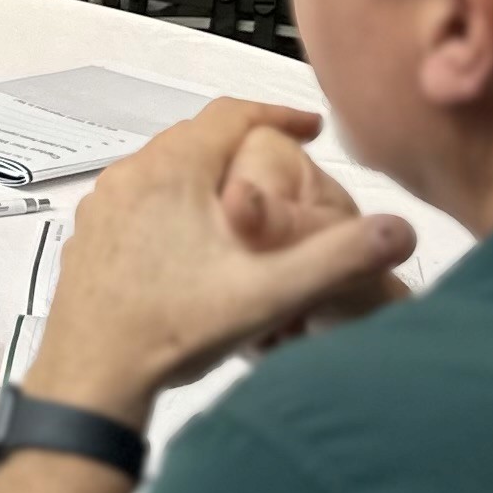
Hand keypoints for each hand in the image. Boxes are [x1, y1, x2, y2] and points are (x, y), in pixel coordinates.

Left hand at [25, 101, 415, 427]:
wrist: (89, 378)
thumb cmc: (174, 329)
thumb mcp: (270, 293)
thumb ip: (338, 258)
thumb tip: (402, 231)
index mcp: (171, 169)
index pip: (231, 114)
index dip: (277, 114)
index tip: (311, 129)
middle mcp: (129, 175)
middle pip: (196, 139)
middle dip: (245, 147)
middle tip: (286, 167)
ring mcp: (102, 207)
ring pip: (165, 170)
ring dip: (208, 177)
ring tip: (248, 204)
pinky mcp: (90, 238)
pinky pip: (140, 201)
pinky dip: (175, 205)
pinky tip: (197, 242)